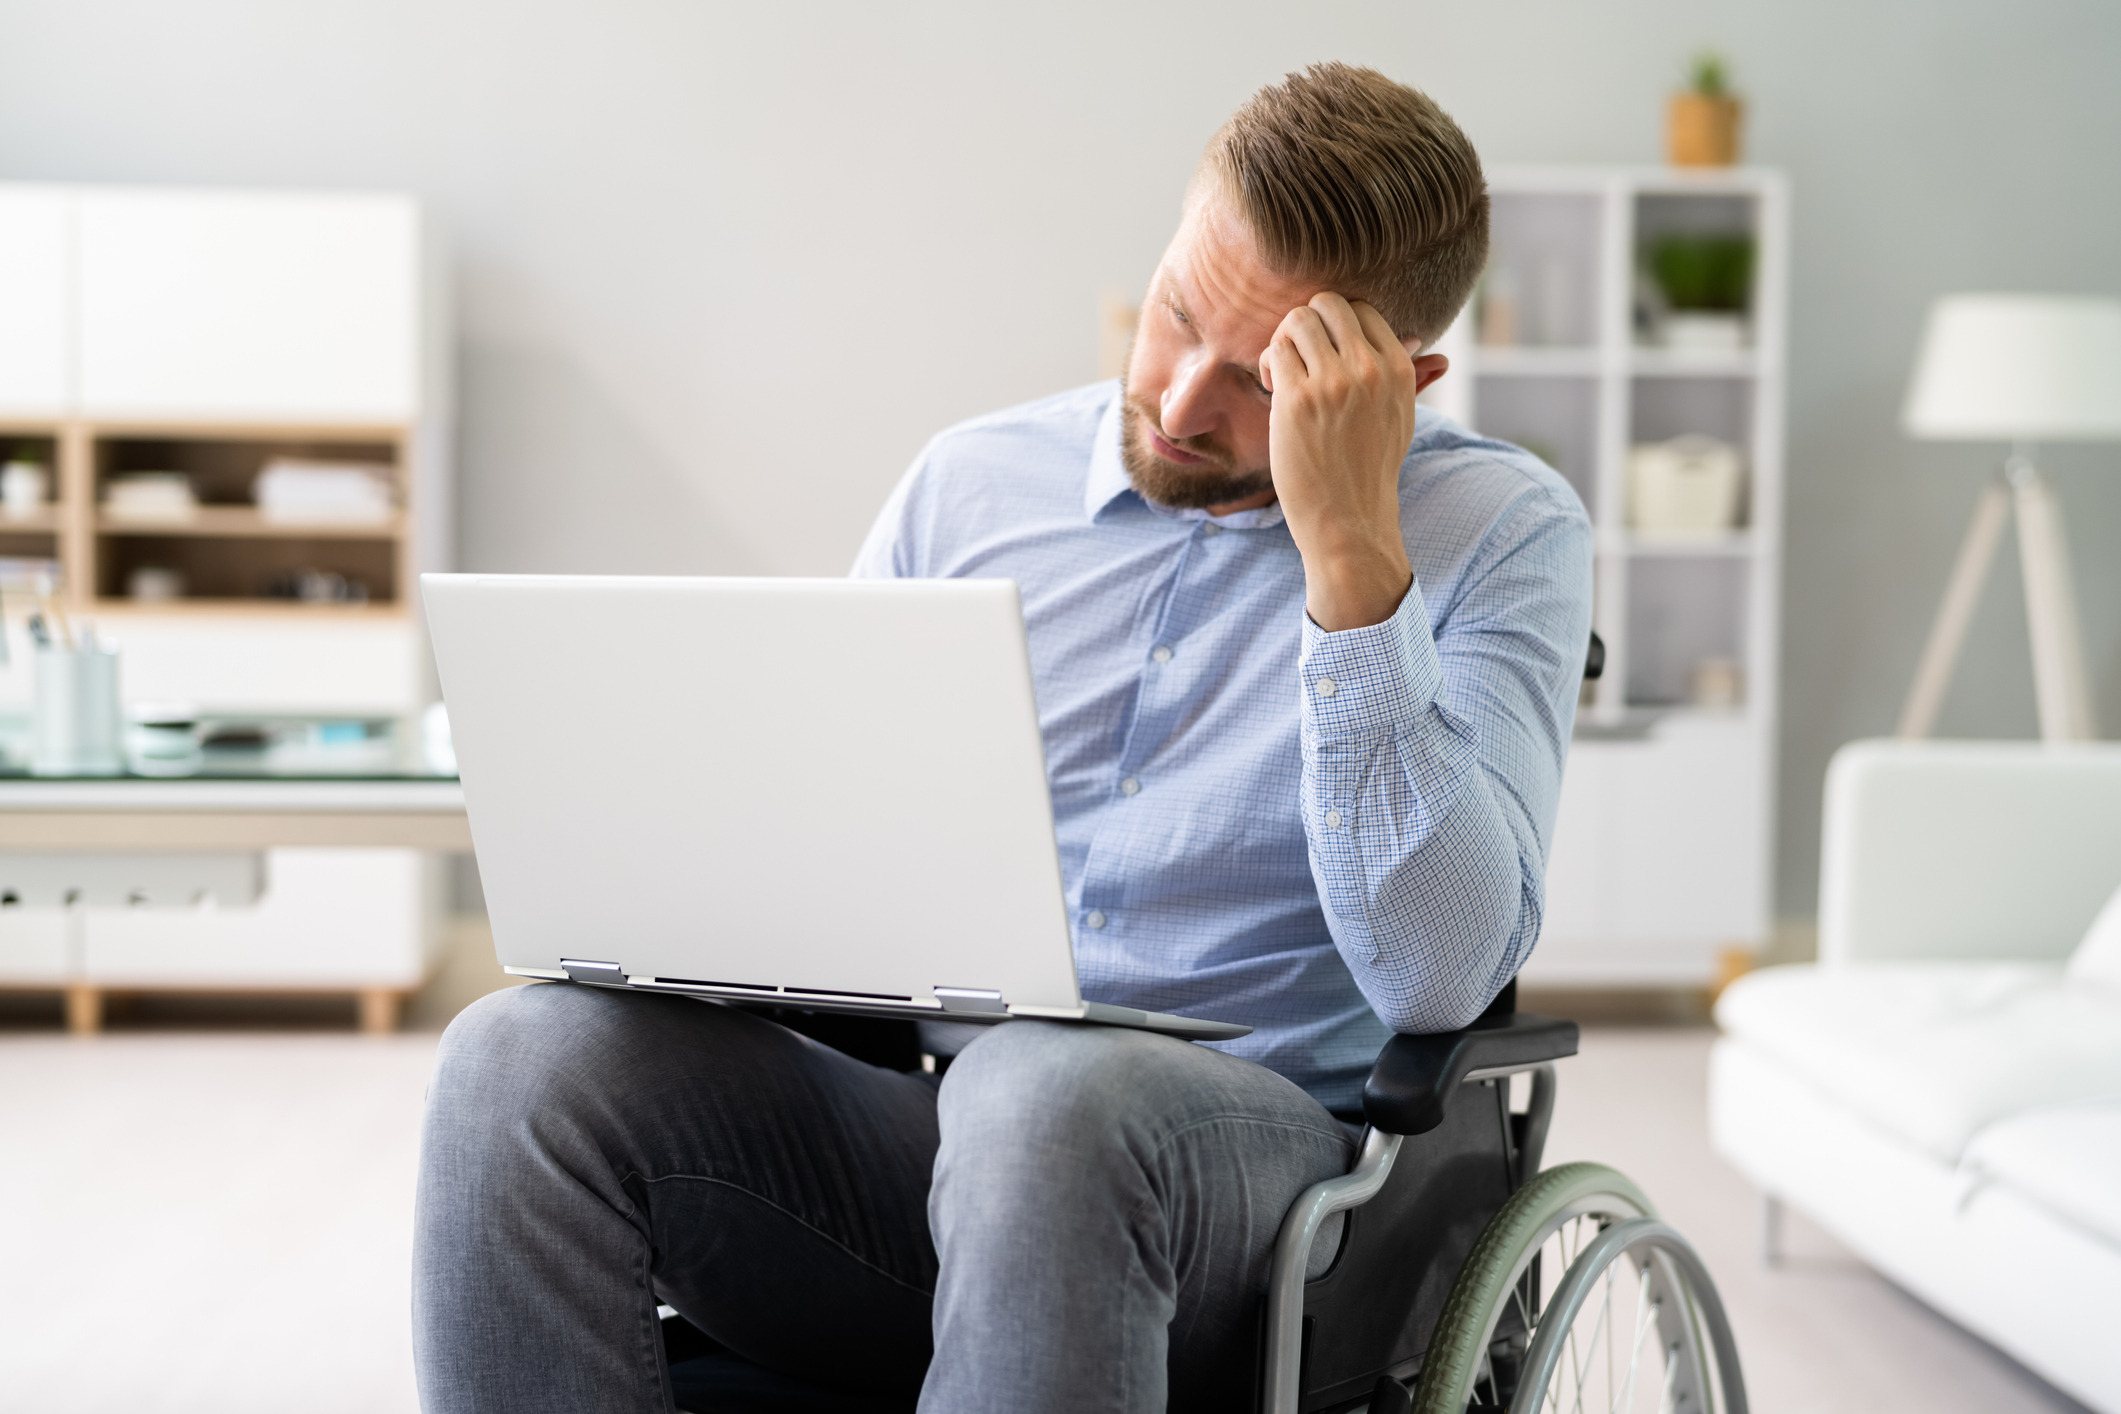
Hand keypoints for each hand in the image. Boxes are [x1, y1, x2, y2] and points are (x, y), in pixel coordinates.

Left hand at [1259, 294, 1424, 631]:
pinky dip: (1268, 364)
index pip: (1361, 309)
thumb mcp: (1400, 420)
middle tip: (1299, 359)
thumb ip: (1411, 380)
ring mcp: (1334, 382)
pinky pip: (1275, 351)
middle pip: (1328, 303)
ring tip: (1283, 377)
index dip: (1335, 326)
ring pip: (1297, 320)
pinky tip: (1273, 391)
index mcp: (1397, 369)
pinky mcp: (1299, 398)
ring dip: (1283, 342)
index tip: (1326, 357)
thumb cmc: (1369, 470)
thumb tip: (1439, 356)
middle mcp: (1370, 369)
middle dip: (1307, 323)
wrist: (1349, 519)